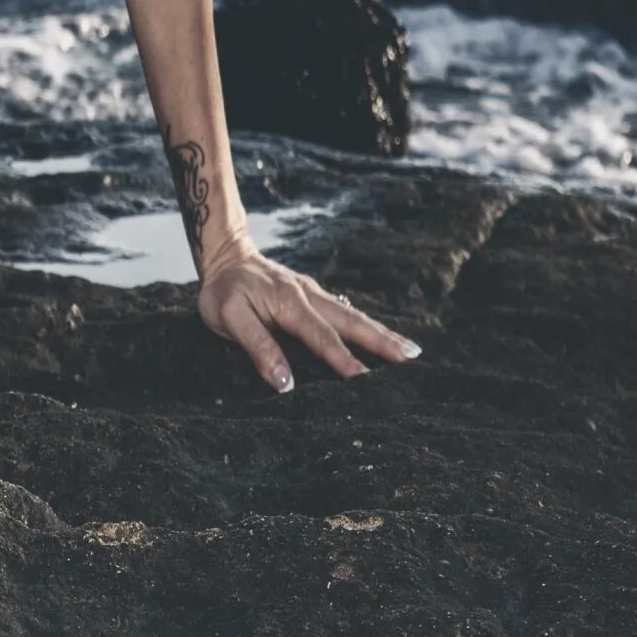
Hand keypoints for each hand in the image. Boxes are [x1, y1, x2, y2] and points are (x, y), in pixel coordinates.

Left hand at [197, 241, 423, 390]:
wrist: (224, 253)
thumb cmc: (222, 290)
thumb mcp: (228, 317)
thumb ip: (257, 346)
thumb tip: (286, 383)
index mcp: (289, 302)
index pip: (322, 337)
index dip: (345, 361)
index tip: (368, 382)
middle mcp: (308, 295)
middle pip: (351, 322)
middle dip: (382, 341)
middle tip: (413, 359)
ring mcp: (313, 293)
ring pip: (352, 315)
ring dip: (381, 333)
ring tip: (410, 351)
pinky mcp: (312, 295)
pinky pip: (343, 313)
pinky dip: (365, 326)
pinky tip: (380, 338)